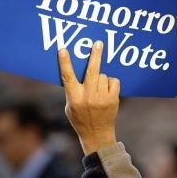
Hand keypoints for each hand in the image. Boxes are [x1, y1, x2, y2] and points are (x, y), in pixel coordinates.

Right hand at [58, 40, 120, 154]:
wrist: (97, 134)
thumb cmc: (80, 118)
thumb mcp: (70, 106)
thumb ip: (73, 90)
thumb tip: (75, 72)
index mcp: (74, 98)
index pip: (67, 76)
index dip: (65, 62)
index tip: (63, 49)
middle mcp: (88, 97)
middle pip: (92, 70)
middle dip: (95, 55)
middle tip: (98, 43)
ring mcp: (101, 98)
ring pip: (102, 75)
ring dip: (100, 78)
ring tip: (98, 89)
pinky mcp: (113, 99)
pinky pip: (113, 81)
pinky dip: (110, 83)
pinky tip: (106, 91)